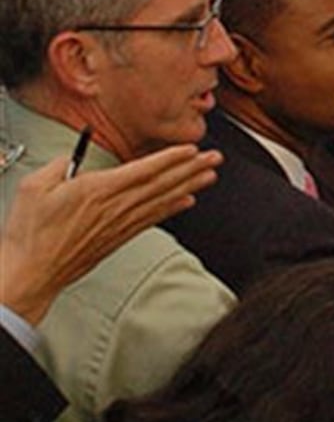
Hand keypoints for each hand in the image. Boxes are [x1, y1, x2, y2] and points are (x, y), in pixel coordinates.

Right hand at [0, 147, 220, 324]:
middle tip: (215, 158)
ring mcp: (120, 224)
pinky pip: (152, 219)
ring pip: (162, 200)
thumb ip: (59, 166)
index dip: (171, 158)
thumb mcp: (34, 187)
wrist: (31, 272)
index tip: (192, 149)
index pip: (144, 170)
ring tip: (210, 175)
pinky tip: (187, 202)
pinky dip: (172, 209)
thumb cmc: (31, 234)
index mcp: (98, 190)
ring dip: (189, 185)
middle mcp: (116, 207)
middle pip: (162, 183)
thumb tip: (72, 155)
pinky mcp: (118, 238)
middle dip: (191, 169)